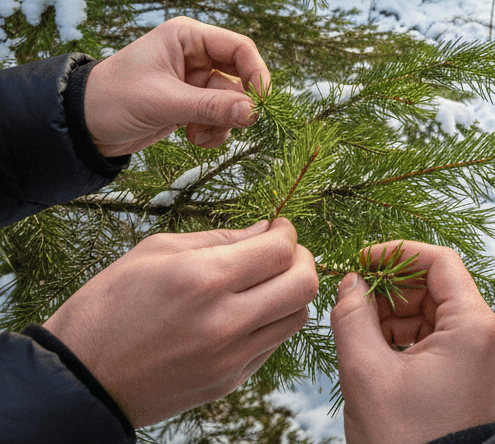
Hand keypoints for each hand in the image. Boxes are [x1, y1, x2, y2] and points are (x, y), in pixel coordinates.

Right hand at [43, 218, 317, 426]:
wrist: (76, 379)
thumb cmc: (109, 305)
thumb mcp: (158, 251)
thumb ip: (220, 238)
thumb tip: (266, 231)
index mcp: (205, 279)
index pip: (281, 250)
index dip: (287, 231)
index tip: (277, 227)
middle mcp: (224, 322)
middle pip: (303, 284)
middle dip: (301, 258)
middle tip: (281, 251)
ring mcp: (229, 358)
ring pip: (297, 316)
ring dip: (291, 292)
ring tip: (266, 281)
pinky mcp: (227, 383)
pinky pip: (273, 344)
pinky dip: (272, 322)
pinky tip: (247, 311)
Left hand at [84, 16, 268, 155]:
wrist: (79, 127)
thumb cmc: (112, 99)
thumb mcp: (163, 102)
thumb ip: (211, 107)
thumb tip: (253, 112)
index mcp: (187, 37)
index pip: (239, 48)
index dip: (257, 73)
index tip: (264, 102)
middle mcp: (194, 54)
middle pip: (239, 76)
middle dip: (237, 104)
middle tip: (239, 125)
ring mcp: (192, 80)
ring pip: (230, 100)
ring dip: (223, 122)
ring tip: (201, 136)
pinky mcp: (188, 102)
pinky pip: (217, 115)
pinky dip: (212, 130)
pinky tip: (192, 139)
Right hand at [332, 242, 494, 443]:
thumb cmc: (403, 440)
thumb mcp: (366, 373)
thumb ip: (352, 316)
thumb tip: (350, 281)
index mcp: (477, 328)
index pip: (440, 262)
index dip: (398, 254)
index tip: (362, 261)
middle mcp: (494, 338)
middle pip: (441, 287)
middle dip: (395, 290)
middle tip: (355, 302)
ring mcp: (491, 360)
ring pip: (442, 314)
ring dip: (400, 315)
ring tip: (362, 333)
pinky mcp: (482, 379)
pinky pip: (447, 340)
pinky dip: (414, 338)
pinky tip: (381, 352)